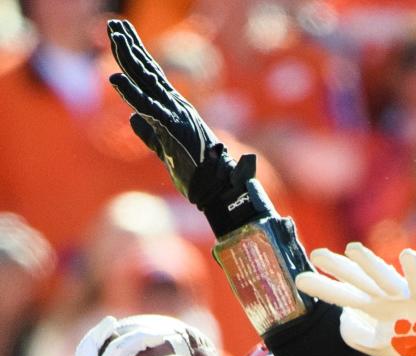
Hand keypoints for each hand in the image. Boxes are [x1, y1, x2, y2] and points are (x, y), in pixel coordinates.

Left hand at [107, 19, 226, 203]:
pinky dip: (132, 94)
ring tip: (114, 36)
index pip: (151, 78)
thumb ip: (150, 133)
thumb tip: (133, 119)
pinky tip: (116, 80)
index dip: (135, 56)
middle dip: (129, 47)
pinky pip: (149, 109)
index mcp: (175, 110)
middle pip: (147, 71)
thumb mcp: (167, 150)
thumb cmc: (199, 174)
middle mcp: (176, 107)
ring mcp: (176, 116)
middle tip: (114, 24)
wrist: (220, 190)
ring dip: (129, 59)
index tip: (120, 37)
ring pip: (148, 82)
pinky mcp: (174, 129)